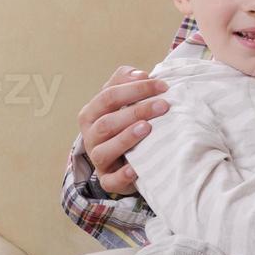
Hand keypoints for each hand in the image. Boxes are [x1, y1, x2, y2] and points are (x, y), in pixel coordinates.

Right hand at [76, 66, 168, 196]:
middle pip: (107, 122)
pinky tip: (137, 168)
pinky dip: (123, 174)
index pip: (108, 96)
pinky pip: (112, 180)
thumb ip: (126, 82)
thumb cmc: (125, 124)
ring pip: (104, 149)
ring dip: (126, 138)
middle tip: (163, 105)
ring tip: (148, 128)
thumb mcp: (122, 102)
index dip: (135, 89)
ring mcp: (98, 159)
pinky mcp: (108, 180)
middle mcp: (90, 135)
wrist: (121, 159)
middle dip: (136, 111)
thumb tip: (140, 73)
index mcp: (92, 113)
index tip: (162, 85)